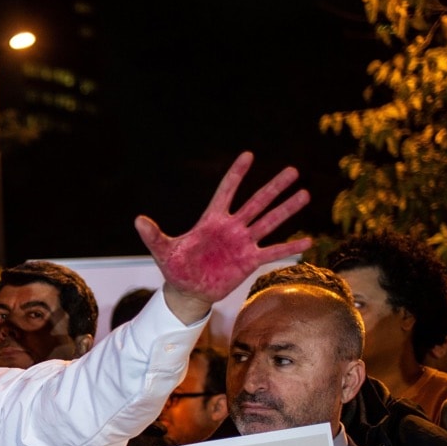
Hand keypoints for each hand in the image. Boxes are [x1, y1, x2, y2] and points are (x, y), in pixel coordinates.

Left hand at [136, 152, 310, 323]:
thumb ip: (153, 235)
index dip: (236, 174)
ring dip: (286, 209)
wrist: (187, 290)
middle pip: (256, 202)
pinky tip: (309, 240)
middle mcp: (231, 227)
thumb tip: (137, 220)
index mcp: (211, 220)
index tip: (248, 155)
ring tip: (305, 194)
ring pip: (268, 222)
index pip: (226, 191)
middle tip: (293, 170)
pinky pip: (273, 251)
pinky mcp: (249, 261)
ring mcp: (243, 243)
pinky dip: (289, 247)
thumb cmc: (175, 267)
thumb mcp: (162, 250)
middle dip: (273, 187)